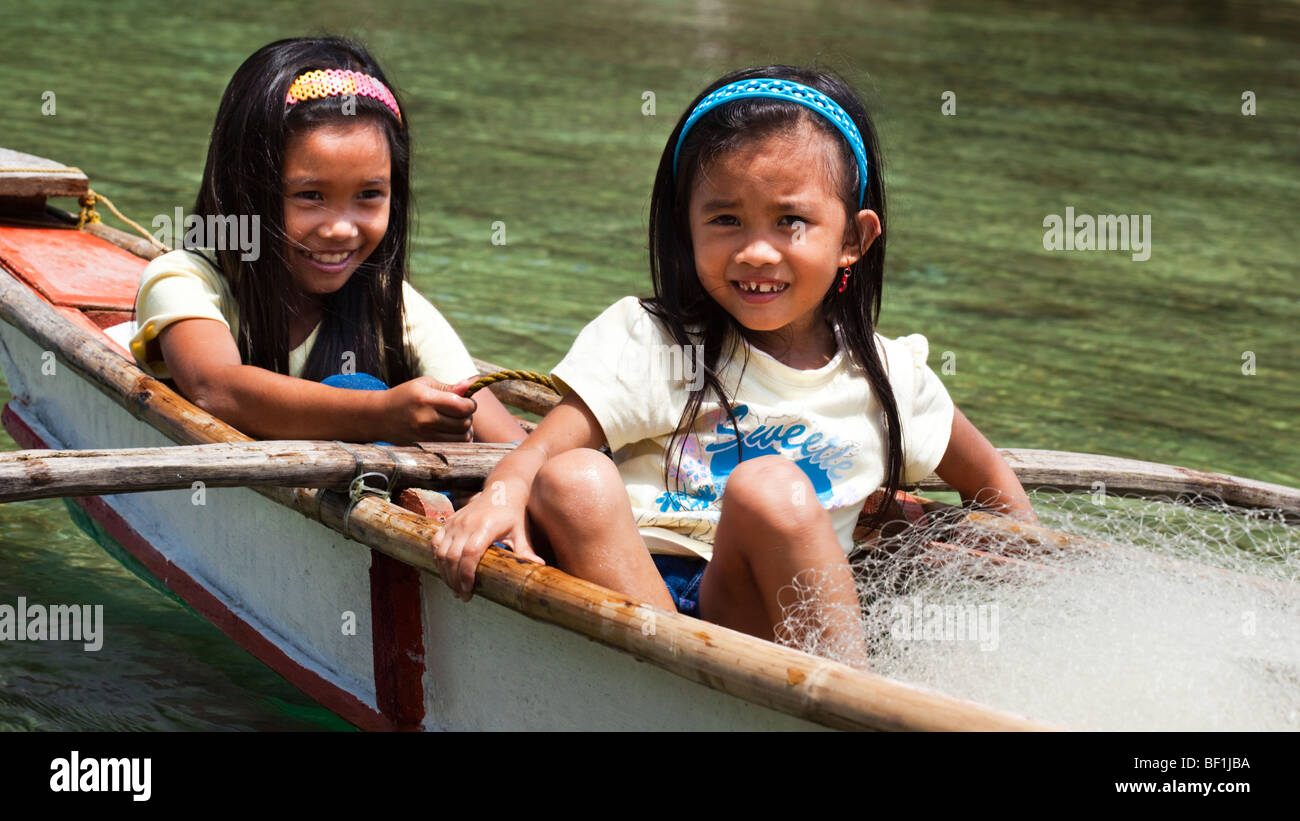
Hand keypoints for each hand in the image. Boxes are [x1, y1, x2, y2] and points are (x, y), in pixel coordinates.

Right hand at [380, 377, 477, 442]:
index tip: (466, 401)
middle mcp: (426, 419)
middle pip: (464, 423)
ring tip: (457, 422)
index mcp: (426, 399)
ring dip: (465, 429)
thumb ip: (448, 387)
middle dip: (468, 416)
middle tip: (460, 411)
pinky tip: (452, 432)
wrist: (378, 417)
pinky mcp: (425, 446)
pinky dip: (458, 440)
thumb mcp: (423, 384)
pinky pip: (453, 446)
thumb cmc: (404, 396)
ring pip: (462, 437)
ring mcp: (425, 435)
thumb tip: (469, 385)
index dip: (470, 404)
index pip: (461, 406)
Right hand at [431, 482, 543, 600]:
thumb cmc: (513, 513)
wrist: (502, 490)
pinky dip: (437, 558)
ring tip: (454, 587)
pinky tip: (445, 570)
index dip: (466, 574)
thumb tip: (539, 566)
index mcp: (486, 527)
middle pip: (452, 556)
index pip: (470, 554)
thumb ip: (525, 551)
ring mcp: (456, 522)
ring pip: (441, 552)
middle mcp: (467, 524)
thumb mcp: (521, 532)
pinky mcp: (449, 521)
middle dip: (454, 580)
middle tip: (462, 595)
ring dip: (445, 572)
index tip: (468, 590)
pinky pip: (436, 542)